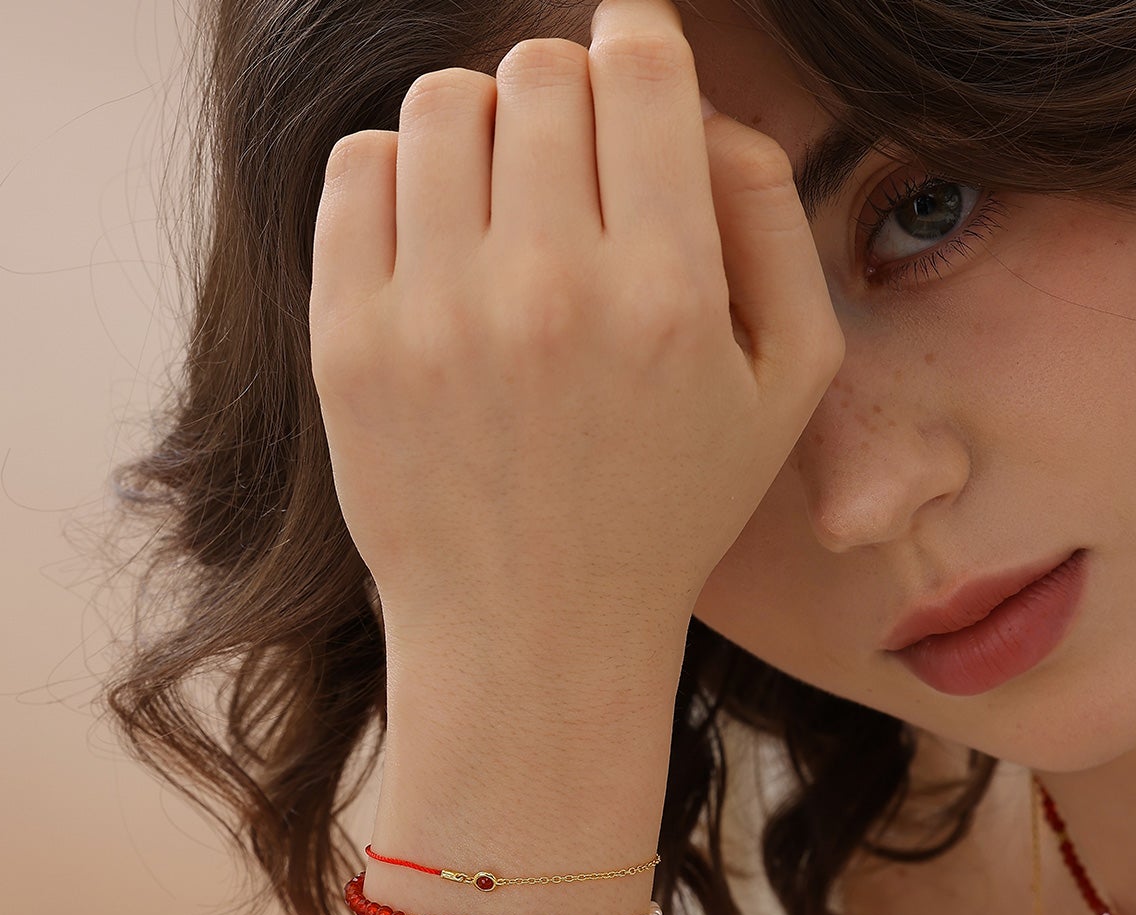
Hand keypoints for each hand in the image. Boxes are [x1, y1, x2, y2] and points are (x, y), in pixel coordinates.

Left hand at [308, 0, 843, 664]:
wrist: (530, 635)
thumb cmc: (666, 510)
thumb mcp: (785, 386)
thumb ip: (771, 220)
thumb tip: (701, 106)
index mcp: (667, 294)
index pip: (639, 63)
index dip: (636, 42)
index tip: (626, 71)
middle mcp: (548, 292)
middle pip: (537, 72)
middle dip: (561, 99)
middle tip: (566, 174)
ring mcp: (436, 318)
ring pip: (440, 105)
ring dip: (476, 133)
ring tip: (497, 212)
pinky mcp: (351, 345)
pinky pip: (355, 171)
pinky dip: (396, 179)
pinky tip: (434, 244)